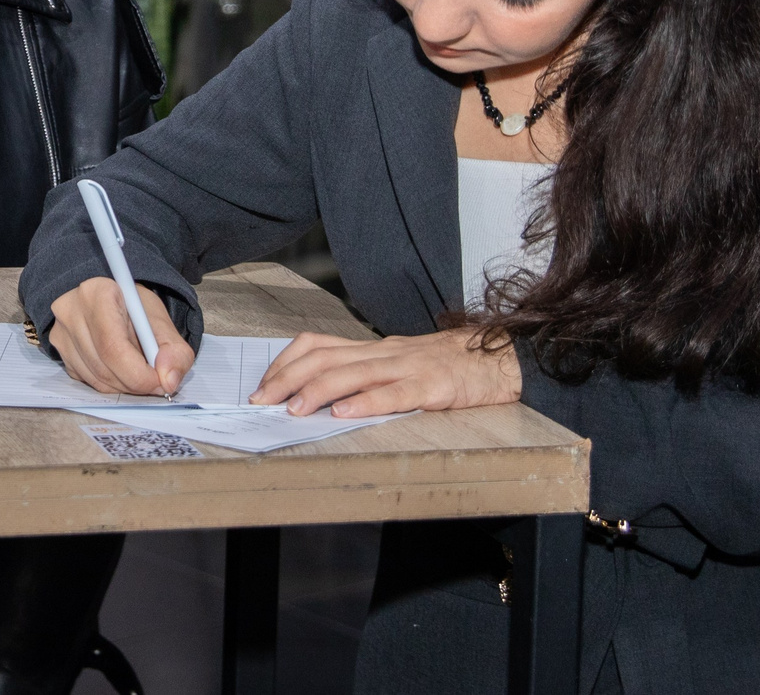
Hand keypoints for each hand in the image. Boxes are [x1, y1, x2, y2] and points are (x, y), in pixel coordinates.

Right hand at [48, 276, 195, 396]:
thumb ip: (174, 351)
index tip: (160, 382)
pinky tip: (120, 367)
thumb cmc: (134, 308)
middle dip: (134, 382)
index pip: (113, 346)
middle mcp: (71, 310)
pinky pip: (87, 380)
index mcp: (97, 292)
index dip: (138, 373)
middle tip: (156, 382)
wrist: (113, 300)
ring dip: (123, 385)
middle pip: (103, 366)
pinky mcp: (59, 350)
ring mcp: (61, 332)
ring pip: (95, 378)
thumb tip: (168, 380)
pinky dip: (110, 383)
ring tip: (138, 369)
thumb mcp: (162, 322)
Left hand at [249, 327, 522, 417]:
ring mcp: (407, 367)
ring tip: (294, 408)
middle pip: (325, 358)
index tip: (262, 386)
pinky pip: (395, 394)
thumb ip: (365, 376)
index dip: (285, 364)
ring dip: (318, 391)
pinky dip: (367, 403)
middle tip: (263, 401)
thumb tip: (320, 398)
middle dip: (288, 379)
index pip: (317, 346)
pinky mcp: (432, 386)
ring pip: (354, 373)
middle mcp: (383, 353)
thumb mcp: (398, 365)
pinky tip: (345, 413)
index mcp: (372, 349)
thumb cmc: (444, 367)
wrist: (497, 358)